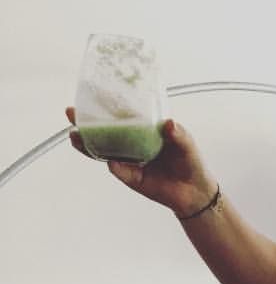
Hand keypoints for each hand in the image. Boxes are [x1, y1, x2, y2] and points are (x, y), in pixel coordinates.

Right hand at [65, 107, 216, 217]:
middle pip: (102, 130)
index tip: (86, 93)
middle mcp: (129, 142)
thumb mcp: (186, 142)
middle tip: (71, 112)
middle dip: (84, 122)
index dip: (100, 104)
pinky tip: (112, 163)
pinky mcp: (131, 178)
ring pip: (103, 151)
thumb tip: (169, 124)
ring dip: (88, 144)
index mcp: (139, 128)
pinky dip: (116, 167)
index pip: (116, 113)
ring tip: (75, 136)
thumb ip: (178, 134)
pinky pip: (120, 171)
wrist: (195, 190)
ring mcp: (128, 160)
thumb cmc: (188, 159)